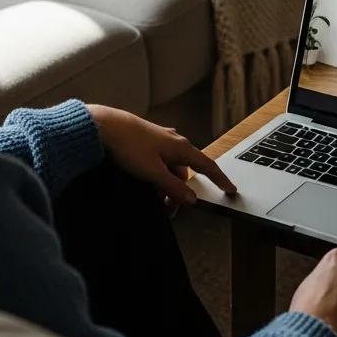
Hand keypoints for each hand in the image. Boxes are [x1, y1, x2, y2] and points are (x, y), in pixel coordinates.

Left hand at [86, 105, 235, 210]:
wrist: (105, 126)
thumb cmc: (130, 145)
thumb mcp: (153, 172)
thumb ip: (173, 186)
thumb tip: (191, 198)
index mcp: (181, 147)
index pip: (207, 166)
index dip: (220, 179)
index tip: (230, 190)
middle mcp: (174, 142)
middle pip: (185, 172)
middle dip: (179, 192)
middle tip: (169, 210)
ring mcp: (161, 140)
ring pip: (171, 169)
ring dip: (165, 186)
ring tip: (152, 199)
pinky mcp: (148, 142)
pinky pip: (160, 163)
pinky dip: (157, 176)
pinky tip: (145, 184)